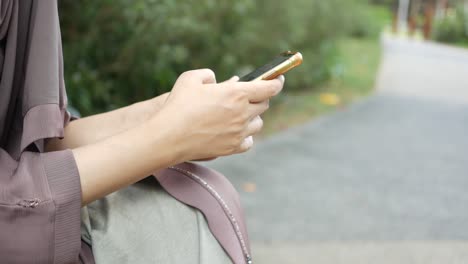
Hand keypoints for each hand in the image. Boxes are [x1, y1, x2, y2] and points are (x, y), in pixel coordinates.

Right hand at [156, 69, 283, 160]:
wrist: (169, 136)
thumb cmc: (178, 105)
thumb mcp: (190, 78)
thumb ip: (207, 75)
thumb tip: (215, 81)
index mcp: (236, 94)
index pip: (269, 87)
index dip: (277, 81)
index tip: (278, 78)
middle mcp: (242, 113)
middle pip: (264, 105)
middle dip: (260, 98)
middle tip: (250, 95)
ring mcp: (239, 132)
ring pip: (258, 123)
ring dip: (253, 116)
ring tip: (241, 114)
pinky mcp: (232, 148)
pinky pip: (249, 141)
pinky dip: (247, 135)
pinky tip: (238, 131)